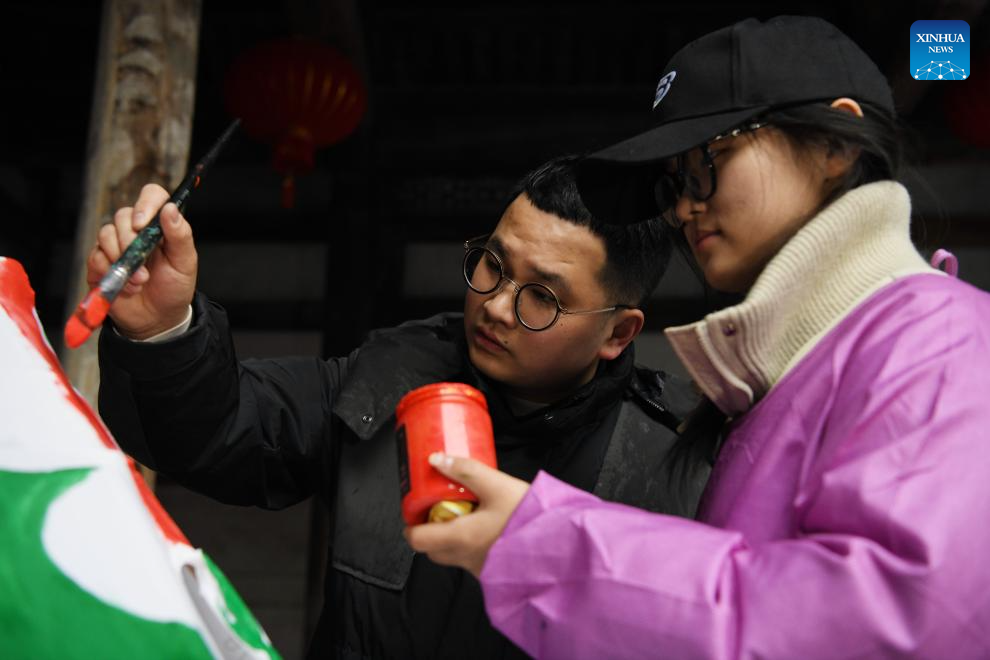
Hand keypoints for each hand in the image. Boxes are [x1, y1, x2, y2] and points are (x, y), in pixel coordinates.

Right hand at [86, 184, 197, 338]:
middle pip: (122, 215)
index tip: (142, 223)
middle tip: (145, 266)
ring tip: (141, 281)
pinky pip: (96, 257)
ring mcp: (115, 246)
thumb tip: (171, 209)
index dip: (145, 204)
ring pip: (106, 234)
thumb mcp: (185, 263)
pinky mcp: (100, 263)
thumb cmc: (174, 288)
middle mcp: (134, 231)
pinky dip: (111, 273)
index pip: (150, 196)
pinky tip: (128, 287)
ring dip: (123, 260)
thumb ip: (180, 235)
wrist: (158, 319)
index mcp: (158, 226)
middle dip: (131, 241)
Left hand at [404, 453, 529, 577]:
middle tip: (441, 507)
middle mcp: (466, 558)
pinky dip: (472, 545)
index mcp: (459, 538)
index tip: (415, 508)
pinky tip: (489, 526)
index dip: (410, 523)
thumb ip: (466, 471)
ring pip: (453, 555)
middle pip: (432, 548)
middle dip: (431, 529)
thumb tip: (437, 459)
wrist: (561, 546)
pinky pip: (473, 559)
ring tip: (468, 513)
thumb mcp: (497, 485)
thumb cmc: (530, 518)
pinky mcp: (496, 571)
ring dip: (453, 537)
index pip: (416, 539)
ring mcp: (480, 568)